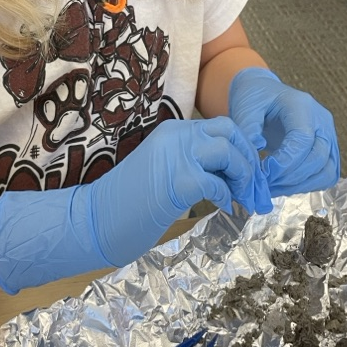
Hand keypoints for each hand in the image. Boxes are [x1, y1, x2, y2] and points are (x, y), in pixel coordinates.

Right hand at [0, 117, 267, 293]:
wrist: (93, 219)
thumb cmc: (124, 203)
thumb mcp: (161, 171)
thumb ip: (189, 164)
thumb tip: (223, 175)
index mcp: (171, 132)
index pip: (219, 127)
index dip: (240, 148)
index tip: (246, 172)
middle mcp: (175, 136)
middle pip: (230, 131)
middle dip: (249, 157)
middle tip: (253, 185)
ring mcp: (177, 156)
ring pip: (229, 151)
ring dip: (244, 175)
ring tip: (244, 198)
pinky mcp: (178, 181)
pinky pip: (219, 182)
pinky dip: (228, 195)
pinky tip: (224, 207)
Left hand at [229, 67, 339, 196]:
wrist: (264, 94)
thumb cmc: (254, 98)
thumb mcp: (245, 107)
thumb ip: (248, 130)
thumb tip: (256, 159)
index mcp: (302, 105)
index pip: (304, 139)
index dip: (285, 162)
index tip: (263, 172)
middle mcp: (321, 120)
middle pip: (318, 158)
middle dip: (291, 178)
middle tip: (265, 185)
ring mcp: (328, 136)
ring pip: (327, 171)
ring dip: (300, 186)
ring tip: (273, 188)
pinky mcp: (328, 150)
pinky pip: (326, 175)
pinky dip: (307, 186)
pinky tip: (283, 186)